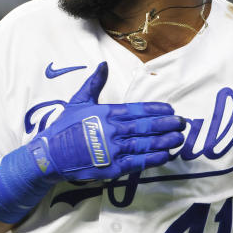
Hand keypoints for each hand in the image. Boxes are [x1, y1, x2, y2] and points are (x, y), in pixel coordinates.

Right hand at [0, 61, 184, 223]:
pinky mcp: (112, 168)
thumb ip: (94, 83)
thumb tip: (103, 65)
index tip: (171, 111)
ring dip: (165, 141)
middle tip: (182, 123)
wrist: (50, 155)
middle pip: (147, 127)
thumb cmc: (64, 127)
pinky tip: (166, 155)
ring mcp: (114, 150)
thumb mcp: (78, 101)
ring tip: (179, 138)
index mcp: (107, 113)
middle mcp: (113, 130)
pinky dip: (154, 159)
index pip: (139, 110)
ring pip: (146, 144)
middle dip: (167, 125)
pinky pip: (139, 163)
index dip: (157, 111)